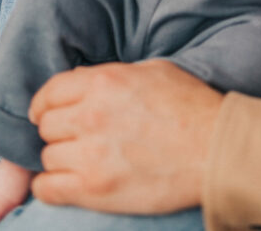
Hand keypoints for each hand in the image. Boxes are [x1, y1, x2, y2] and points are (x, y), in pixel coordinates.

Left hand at [28, 61, 221, 212]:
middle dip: (58, 130)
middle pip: (47, 125)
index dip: (46, 103)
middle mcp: (91, 115)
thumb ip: (112, 75)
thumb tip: (81, 82)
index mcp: (105, 82)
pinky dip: (52, 185)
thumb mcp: (153, 71)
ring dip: (62, 157)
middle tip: (75, 136)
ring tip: (82, 159)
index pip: (50, 92)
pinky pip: (48, 188)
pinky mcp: (95, 190)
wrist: (215, 149)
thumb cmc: (192, 106)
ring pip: (47, 156)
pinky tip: (68, 181)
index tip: (47, 112)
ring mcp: (90, 155)